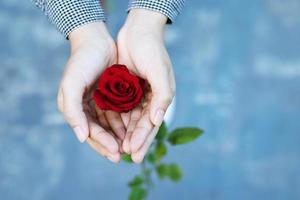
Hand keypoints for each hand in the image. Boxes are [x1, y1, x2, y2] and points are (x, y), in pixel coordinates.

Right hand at [57, 22, 125, 162]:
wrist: (95, 40)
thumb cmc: (81, 61)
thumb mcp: (72, 84)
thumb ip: (73, 111)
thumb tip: (81, 137)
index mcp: (74, 108)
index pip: (89, 132)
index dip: (101, 143)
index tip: (116, 153)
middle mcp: (86, 108)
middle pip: (100, 132)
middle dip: (112, 144)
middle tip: (126, 156)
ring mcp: (99, 102)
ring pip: (111, 125)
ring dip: (120, 135)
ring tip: (132, 146)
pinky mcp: (111, 95)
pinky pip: (118, 113)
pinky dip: (125, 122)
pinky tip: (134, 129)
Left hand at [117, 9, 175, 162]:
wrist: (138, 31)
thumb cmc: (152, 51)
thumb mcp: (161, 73)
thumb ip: (162, 98)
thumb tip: (158, 121)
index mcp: (161, 97)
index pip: (152, 124)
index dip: (144, 139)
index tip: (134, 154)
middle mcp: (150, 98)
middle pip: (141, 125)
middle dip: (134, 141)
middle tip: (125, 157)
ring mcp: (138, 94)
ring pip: (130, 119)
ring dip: (124, 133)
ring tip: (116, 148)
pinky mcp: (126, 88)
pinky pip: (121, 107)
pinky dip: (117, 119)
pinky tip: (110, 129)